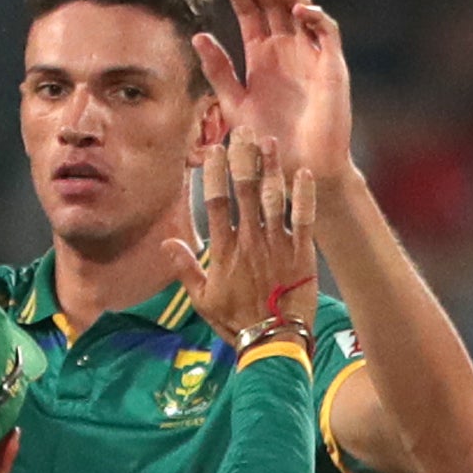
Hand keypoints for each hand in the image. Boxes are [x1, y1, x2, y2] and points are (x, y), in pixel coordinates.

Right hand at [162, 128, 317, 342]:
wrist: (273, 340)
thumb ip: (186, 268)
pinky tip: (302, 172)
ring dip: (271, 168)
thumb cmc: (234, 321)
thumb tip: (168, 243)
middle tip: (244, 132)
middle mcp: (250, 242)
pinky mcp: (302, 251)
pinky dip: (304, 194)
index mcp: (224, 252)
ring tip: (270, 141)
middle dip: (244, 159)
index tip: (213, 151)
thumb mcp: (201, 299)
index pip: (216, 205)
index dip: (215, 176)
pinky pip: (304, 216)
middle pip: (245, 192)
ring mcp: (278, 244)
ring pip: (273, 198)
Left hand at [194, 0, 352, 183]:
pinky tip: (298, 9)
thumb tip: (197, 35)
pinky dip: (316, 19)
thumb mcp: (234, 102)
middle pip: (273, 6)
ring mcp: (311, 55)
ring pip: (302, 12)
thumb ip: (218, 71)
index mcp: (261, 57)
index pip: (250, 13)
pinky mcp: (332, 67)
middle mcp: (287, 50)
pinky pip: (328, 34)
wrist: (296, 168)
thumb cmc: (266, 140)